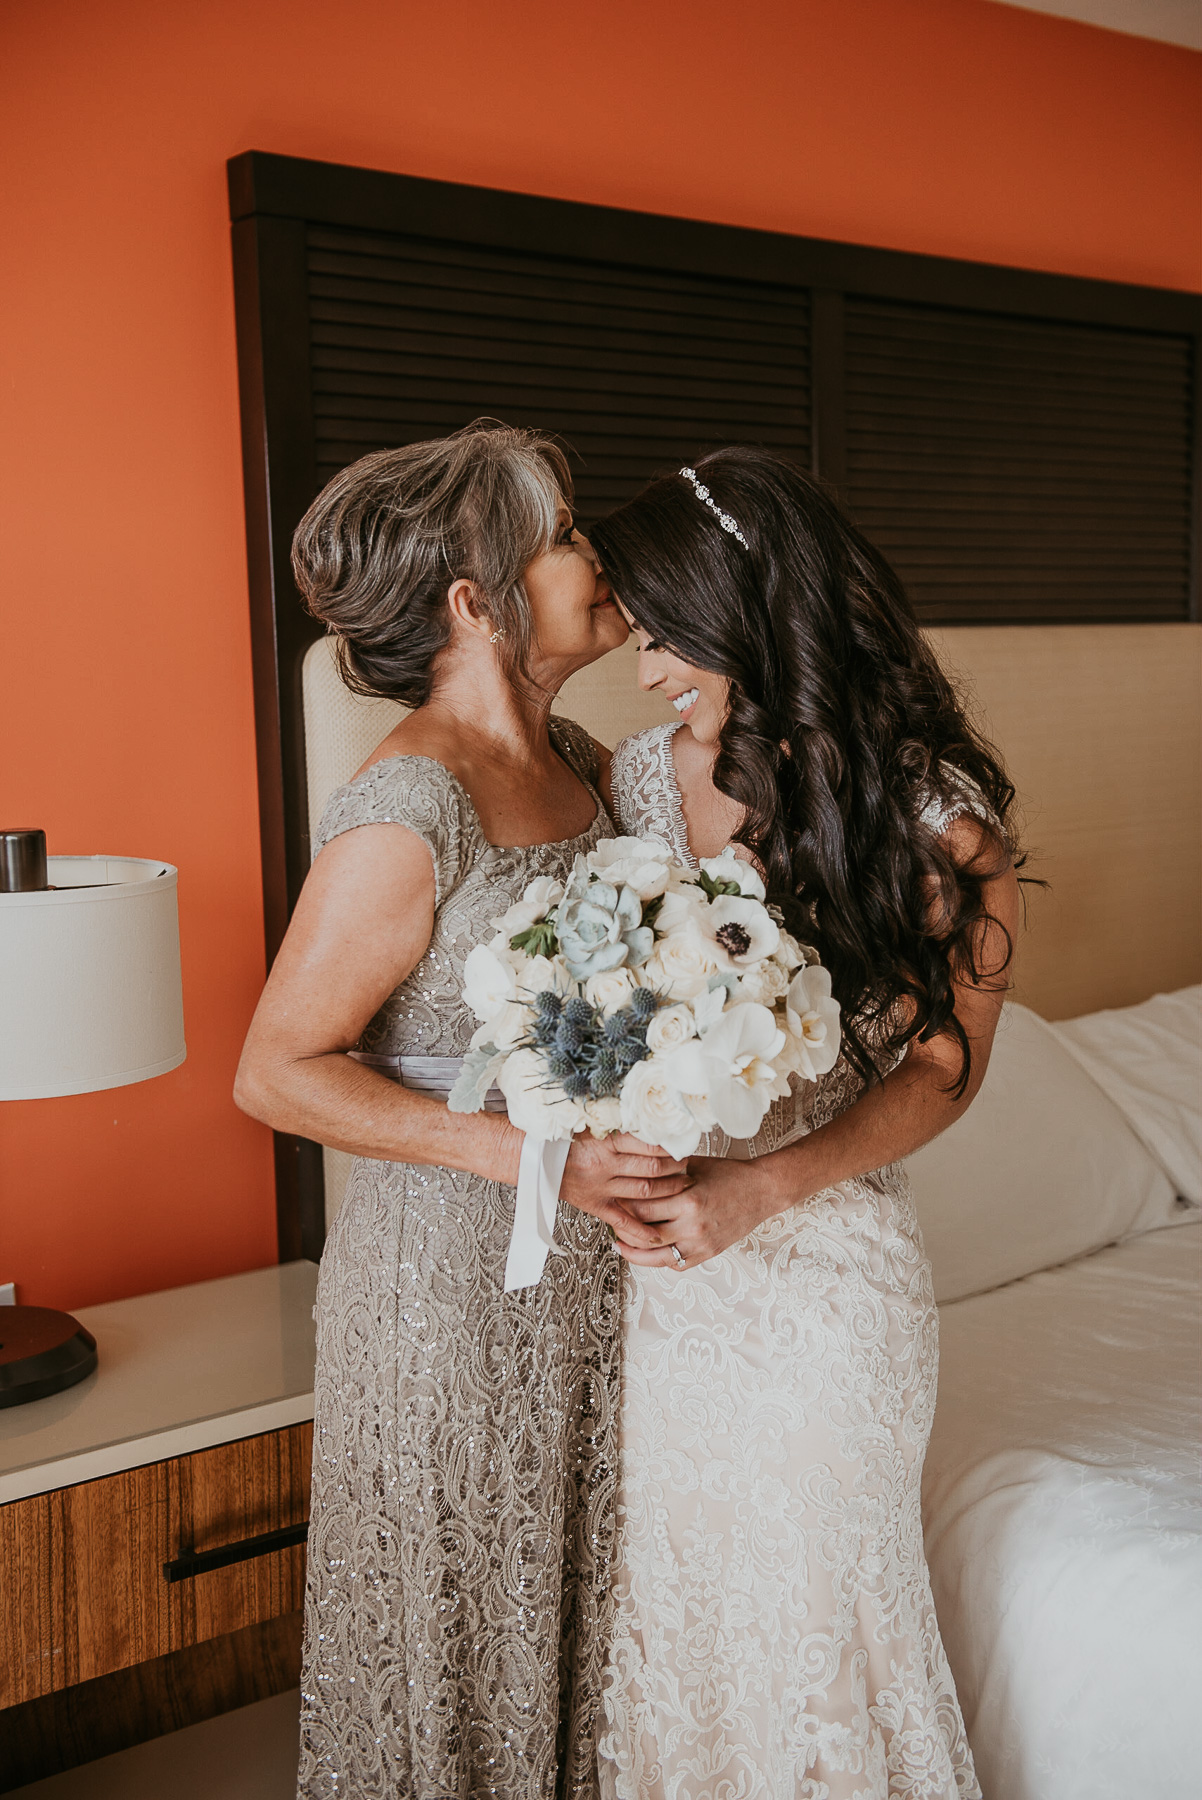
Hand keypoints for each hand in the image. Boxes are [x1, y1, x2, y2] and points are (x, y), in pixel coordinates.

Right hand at [559, 1132, 689, 1250]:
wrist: (533, 1156)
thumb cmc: (562, 1137)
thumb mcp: (590, 1123)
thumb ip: (616, 1124)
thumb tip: (648, 1120)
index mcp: (604, 1141)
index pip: (648, 1143)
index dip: (669, 1145)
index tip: (681, 1142)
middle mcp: (604, 1165)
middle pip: (651, 1168)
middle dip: (675, 1167)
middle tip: (688, 1163)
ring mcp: (600, 1187)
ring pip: (644, 1191)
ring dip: (668, 1189)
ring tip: (684, 1184)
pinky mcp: (594, 1204)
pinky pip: (622, 1221)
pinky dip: (640, 1231)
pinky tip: (657, 1235)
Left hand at [613, 1154, 778, 1269]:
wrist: (761, 1191)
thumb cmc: (729, 1174)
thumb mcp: (694, 1165)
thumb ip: (665, 1168)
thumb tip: (634, 1165)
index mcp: (688, 1199)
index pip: (642, 1207)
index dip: (622, 1204)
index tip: (611, 1198)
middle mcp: (692, 1226)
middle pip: (644, 1233)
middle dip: (623, 1227)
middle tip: (610, 1219)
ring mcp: (700, 1243)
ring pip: (656, 1256)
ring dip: (634, 1251)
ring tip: (619, 1243)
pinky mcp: (707, 1254)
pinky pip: (675, 1264)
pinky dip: (657, 1261)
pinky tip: (646, 1252)